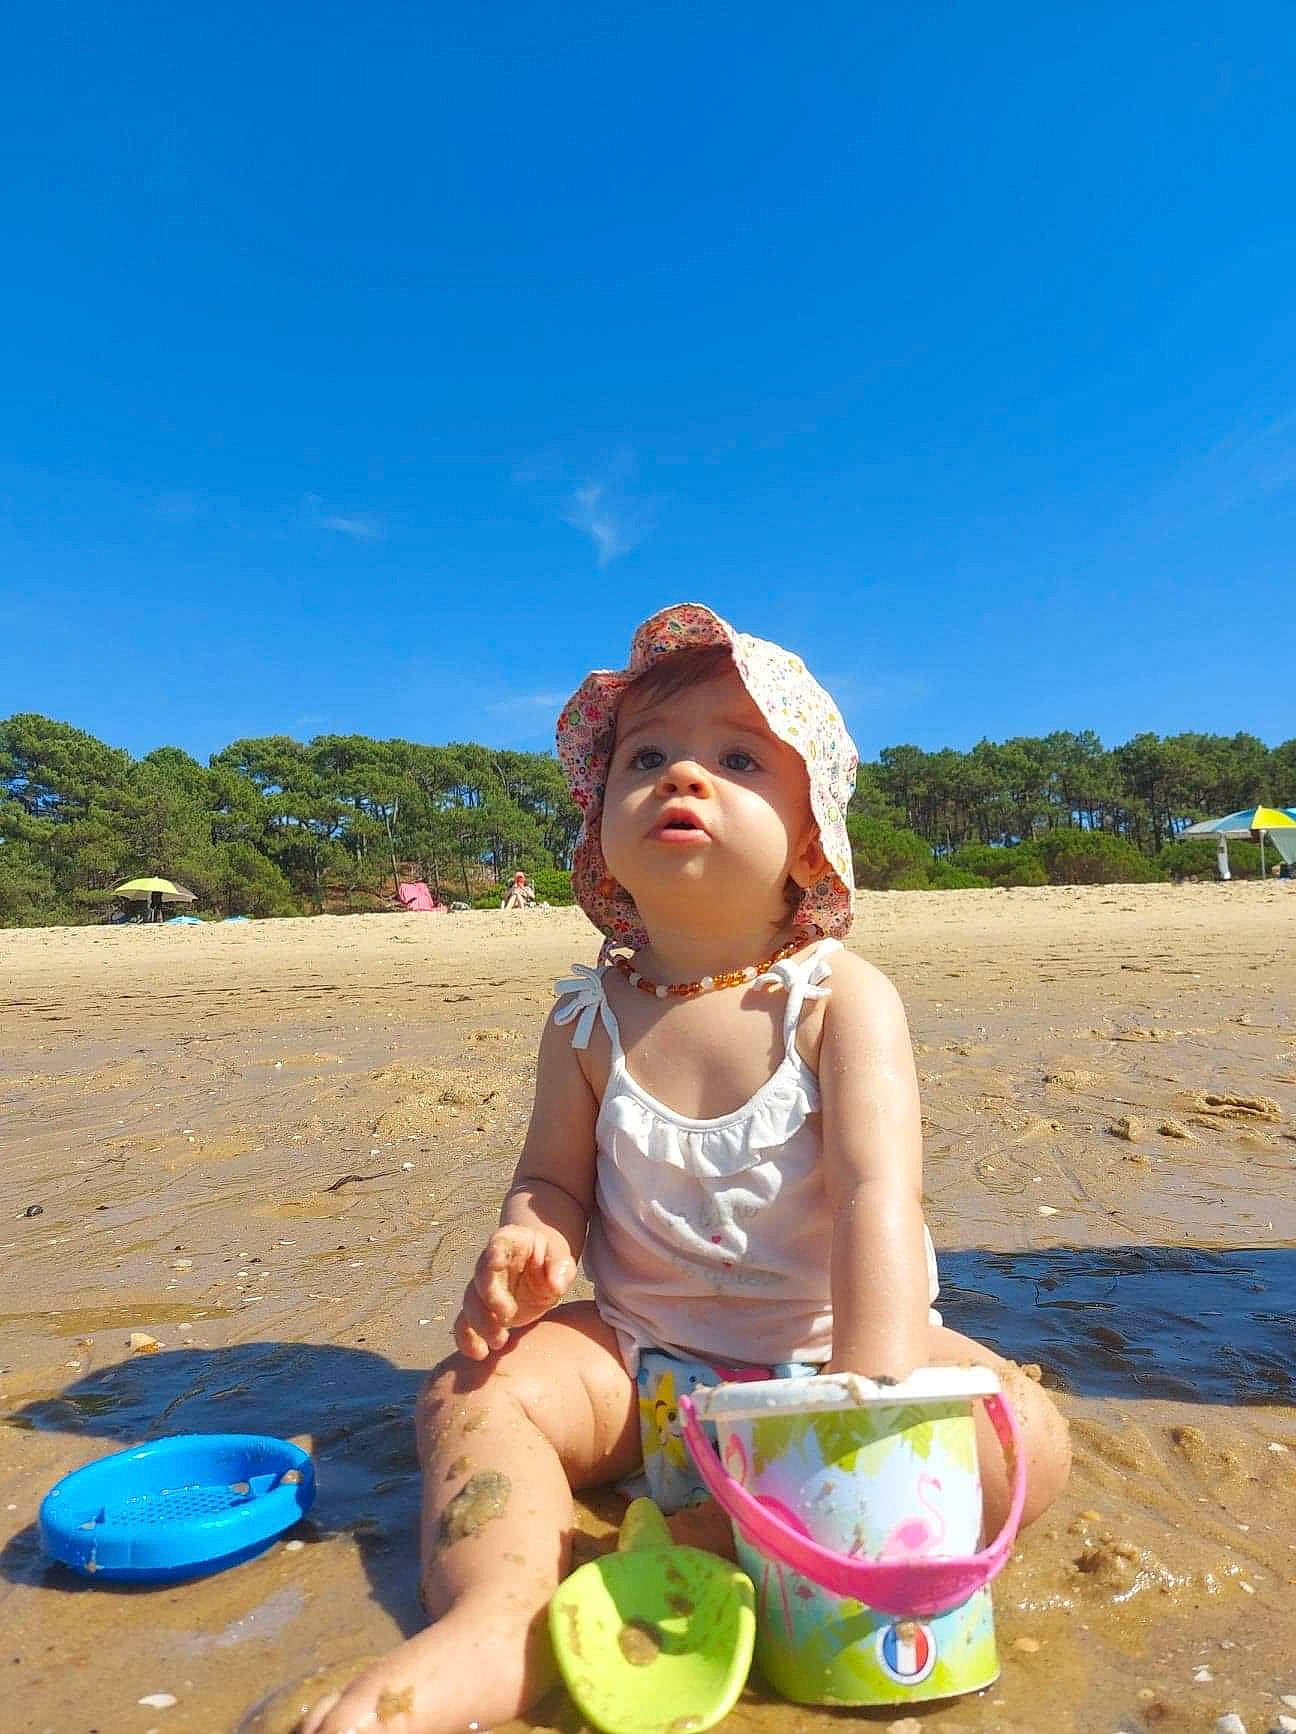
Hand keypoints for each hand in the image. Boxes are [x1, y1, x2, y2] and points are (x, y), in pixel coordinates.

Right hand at [453, 1226, 575, 1359]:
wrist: (540, 1268)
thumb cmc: (550, 1258)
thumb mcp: (561, 1257)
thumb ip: (559, 1267)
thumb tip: (556, 1285)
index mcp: (509, 1242)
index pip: (498, 1243)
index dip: (494, 1252)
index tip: (495, 1262)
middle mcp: (489, 1263)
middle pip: (480, 1278)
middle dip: (490, 1298)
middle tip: (507, 1316)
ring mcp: (483, 1288)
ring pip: (470, 1304)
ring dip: (480, 1323)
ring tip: (499, 1341)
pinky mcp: (482, 1311)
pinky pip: (465, 1324)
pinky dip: (467, 1339)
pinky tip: (478, 1354)